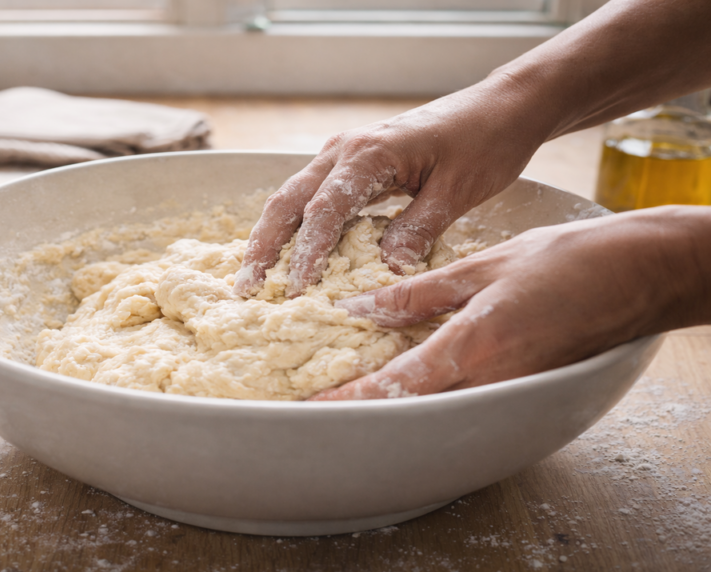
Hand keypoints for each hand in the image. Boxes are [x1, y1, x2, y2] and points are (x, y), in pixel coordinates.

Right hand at [233, 78, 550, 297]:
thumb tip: (386, 269)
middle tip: (245, 288)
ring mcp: (343, 154)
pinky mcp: (352, 164)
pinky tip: (286, 254)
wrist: (500, 106)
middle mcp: (344, 150)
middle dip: (263, 246)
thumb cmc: (485, 143)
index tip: (296, 290)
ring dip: (270, 237)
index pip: (323, 210)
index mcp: (368, 154)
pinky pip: (310, 197)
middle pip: (287, 201)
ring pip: (291, 198)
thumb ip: (418, 228)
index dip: (306, 253)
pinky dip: (293, 227)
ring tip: (253, 278)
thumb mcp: (458, 191)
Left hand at [309, 206, 710, 400]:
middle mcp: (490, 378)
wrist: (642, 274)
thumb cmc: (568, 261)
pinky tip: (405, 377)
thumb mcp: (483, 266)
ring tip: (350, 391)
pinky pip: (464, 398)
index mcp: (475, 344)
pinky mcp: (523, 386)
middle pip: (412, 408)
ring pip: (437, 408)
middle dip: (364, 409)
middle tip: (319, 404)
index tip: (312, 409)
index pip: (398, 383)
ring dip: (393, 404)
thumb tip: (363, 307)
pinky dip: (429, 393)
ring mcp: (510, 389)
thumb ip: (420, 293)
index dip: (351, 399)